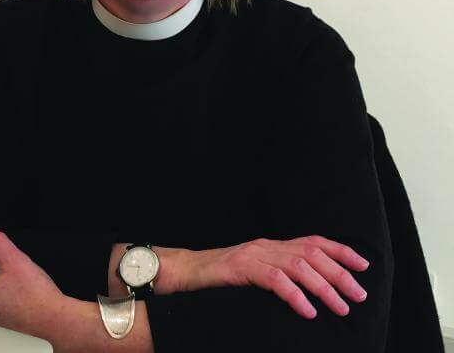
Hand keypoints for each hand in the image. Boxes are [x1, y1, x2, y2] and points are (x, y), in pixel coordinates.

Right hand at [187, 236, 369, 318]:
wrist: (188, 270)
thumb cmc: (223, 277)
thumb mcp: (256, 272)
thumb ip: (279, 274)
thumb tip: (310, 292)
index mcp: (273, 245)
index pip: (313, 241)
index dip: (340, 250)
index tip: (363, 264)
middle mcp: (268, 245)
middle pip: (312, 253)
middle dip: (340, 273)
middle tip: (359, 295)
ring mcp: (255, 254)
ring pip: (298, 265)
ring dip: (324, 287)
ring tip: (341, 307)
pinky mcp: (242, 268)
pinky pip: (275, 280)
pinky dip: (295, 295)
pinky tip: (307, 311)